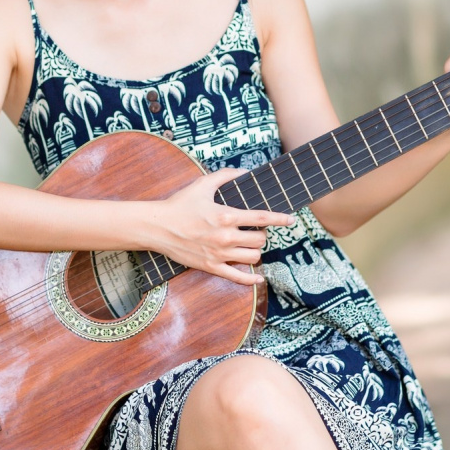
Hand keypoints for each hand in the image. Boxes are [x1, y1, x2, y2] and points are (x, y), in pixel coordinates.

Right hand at [148, 167, 295, 285]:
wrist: (157, 226)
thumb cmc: (180, 204)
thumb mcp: (202, 184)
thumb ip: (226, 175)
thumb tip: (245, 170)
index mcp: (226, 216)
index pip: (261, 219)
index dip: (279, 219)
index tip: (291, 219)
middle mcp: (225, 237)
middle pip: (259, 240)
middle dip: (262, 234)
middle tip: (255, 230)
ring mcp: (219, 254)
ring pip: (253, 257)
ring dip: (256, 251)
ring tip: (250, 245)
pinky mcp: (211, 266)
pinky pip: (237, 277)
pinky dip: (251, 279)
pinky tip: (259, 278)